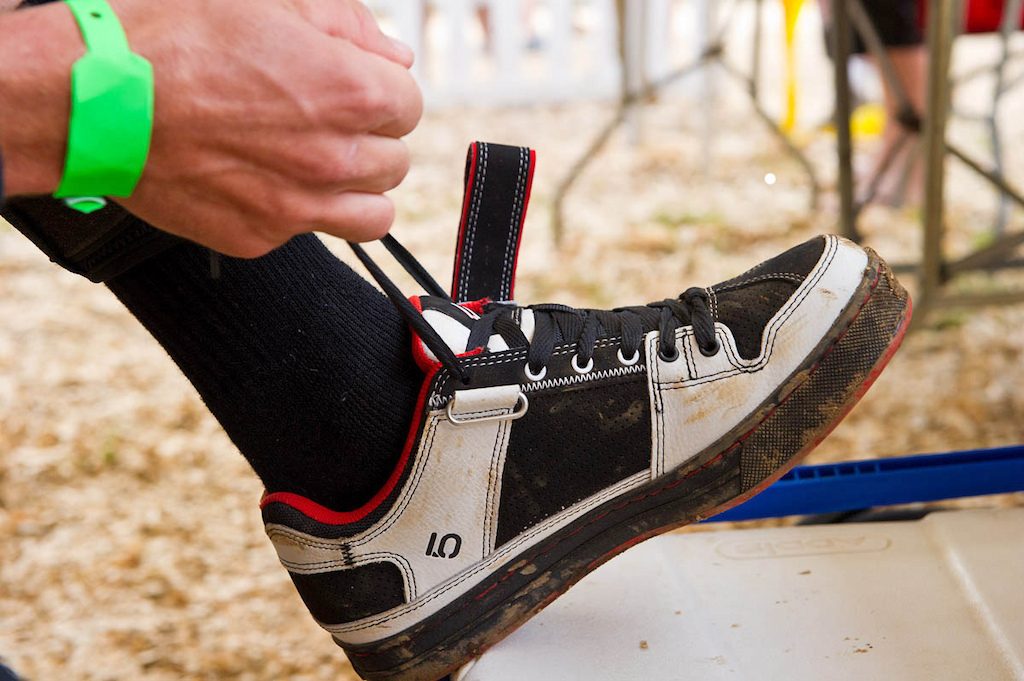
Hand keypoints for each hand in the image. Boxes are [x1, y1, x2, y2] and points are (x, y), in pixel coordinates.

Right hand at [0, 0, 421, 255]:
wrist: (94, 97)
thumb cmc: (174, 35)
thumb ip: (348, 25)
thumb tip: (395, 57)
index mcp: (352, 92)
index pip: (409, 106)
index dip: (381, 92)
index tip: (351, 87)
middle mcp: (336, 157)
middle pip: (395, 160)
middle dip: (369, 138)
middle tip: (323, 121)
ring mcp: (300, 205)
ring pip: (375, 213)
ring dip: (357, 187)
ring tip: (317, 164)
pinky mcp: (261, 236)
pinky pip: (311, 233)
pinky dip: (300, 211)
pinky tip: (264, 180)